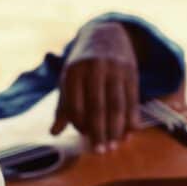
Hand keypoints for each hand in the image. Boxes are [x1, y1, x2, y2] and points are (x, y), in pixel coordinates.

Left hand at [51, 21, 140, 153]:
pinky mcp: (131, 71)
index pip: (76, 105)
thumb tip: (54, 133)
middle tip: (101, 152)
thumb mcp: (68, 79)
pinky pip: (133, 98)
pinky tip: (131, 131)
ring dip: (117, 128)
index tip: (85, 137)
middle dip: (100, 131)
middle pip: (97, 107)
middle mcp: (94, 69)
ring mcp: (115, 69)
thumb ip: (63, 106)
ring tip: (116, 145)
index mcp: (74, 72)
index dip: (79, 124)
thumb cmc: (82, 64)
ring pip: (117, 104)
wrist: (106, 34)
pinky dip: (132, 117)